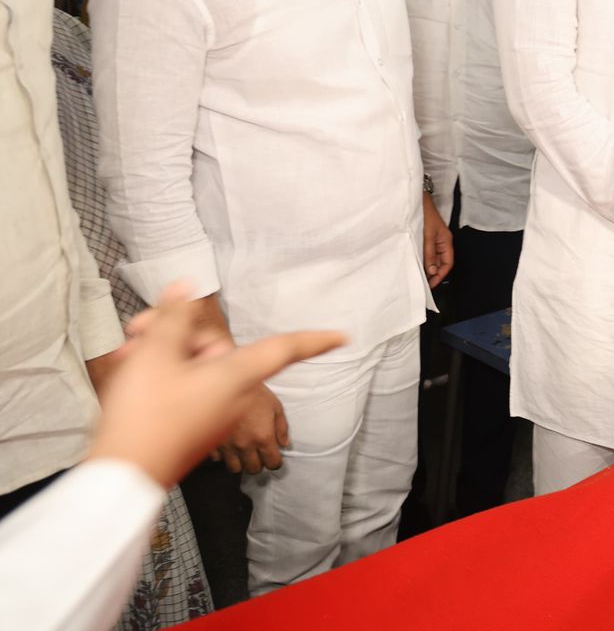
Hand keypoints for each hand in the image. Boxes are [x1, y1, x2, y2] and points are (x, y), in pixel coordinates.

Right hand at [87, 284, 343, 488]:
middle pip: (217, 349)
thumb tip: (187, 288)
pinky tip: (131, 375)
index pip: (285, 349)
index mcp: (238, 376)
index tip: (343, 336)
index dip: (315, 340)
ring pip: (196, 367)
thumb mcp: (154, 354)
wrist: (122, 474)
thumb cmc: (145, 414)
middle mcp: (234, 396)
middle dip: (177, 335)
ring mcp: (216, 415)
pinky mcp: (195, 426)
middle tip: (139, 331)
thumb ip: (175, 317)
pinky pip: (187, 390)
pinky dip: (162, 378)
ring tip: (129, 356)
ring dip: (163, 356)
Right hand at [215, 383, 289, 473]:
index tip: (274, 458)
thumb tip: (284, 444)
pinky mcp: (212, 443)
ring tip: (243, 451)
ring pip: (235, 468)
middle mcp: (245, 446)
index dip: (275, 462)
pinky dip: (223, 455)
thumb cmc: (254, 392)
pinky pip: (218, 459)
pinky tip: (227, 445)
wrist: (227, 382)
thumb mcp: (275, 406)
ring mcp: (227, 446)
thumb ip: (282, 428)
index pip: (272, 463)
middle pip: (253, 469)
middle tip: (258, 454)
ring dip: (241, 462)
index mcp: (263, 437)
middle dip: (258, 463)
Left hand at [422, 191, 453, 286]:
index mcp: (446, 241)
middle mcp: (442, 242)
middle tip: (423, 283)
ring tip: (418, 276)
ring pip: (433, 258)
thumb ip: (429, 254)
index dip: (440, 275)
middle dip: (433, 273)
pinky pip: (427, 252)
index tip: (431, 284)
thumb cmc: (425, 215)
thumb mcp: (427, 236)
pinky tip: (416, 263)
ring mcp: (434, 240)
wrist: (418, 200)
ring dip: (427, 267)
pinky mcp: (426, 238)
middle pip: (441, 262)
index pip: (447, 263)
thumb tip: (432, 271)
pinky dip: (423, 259)